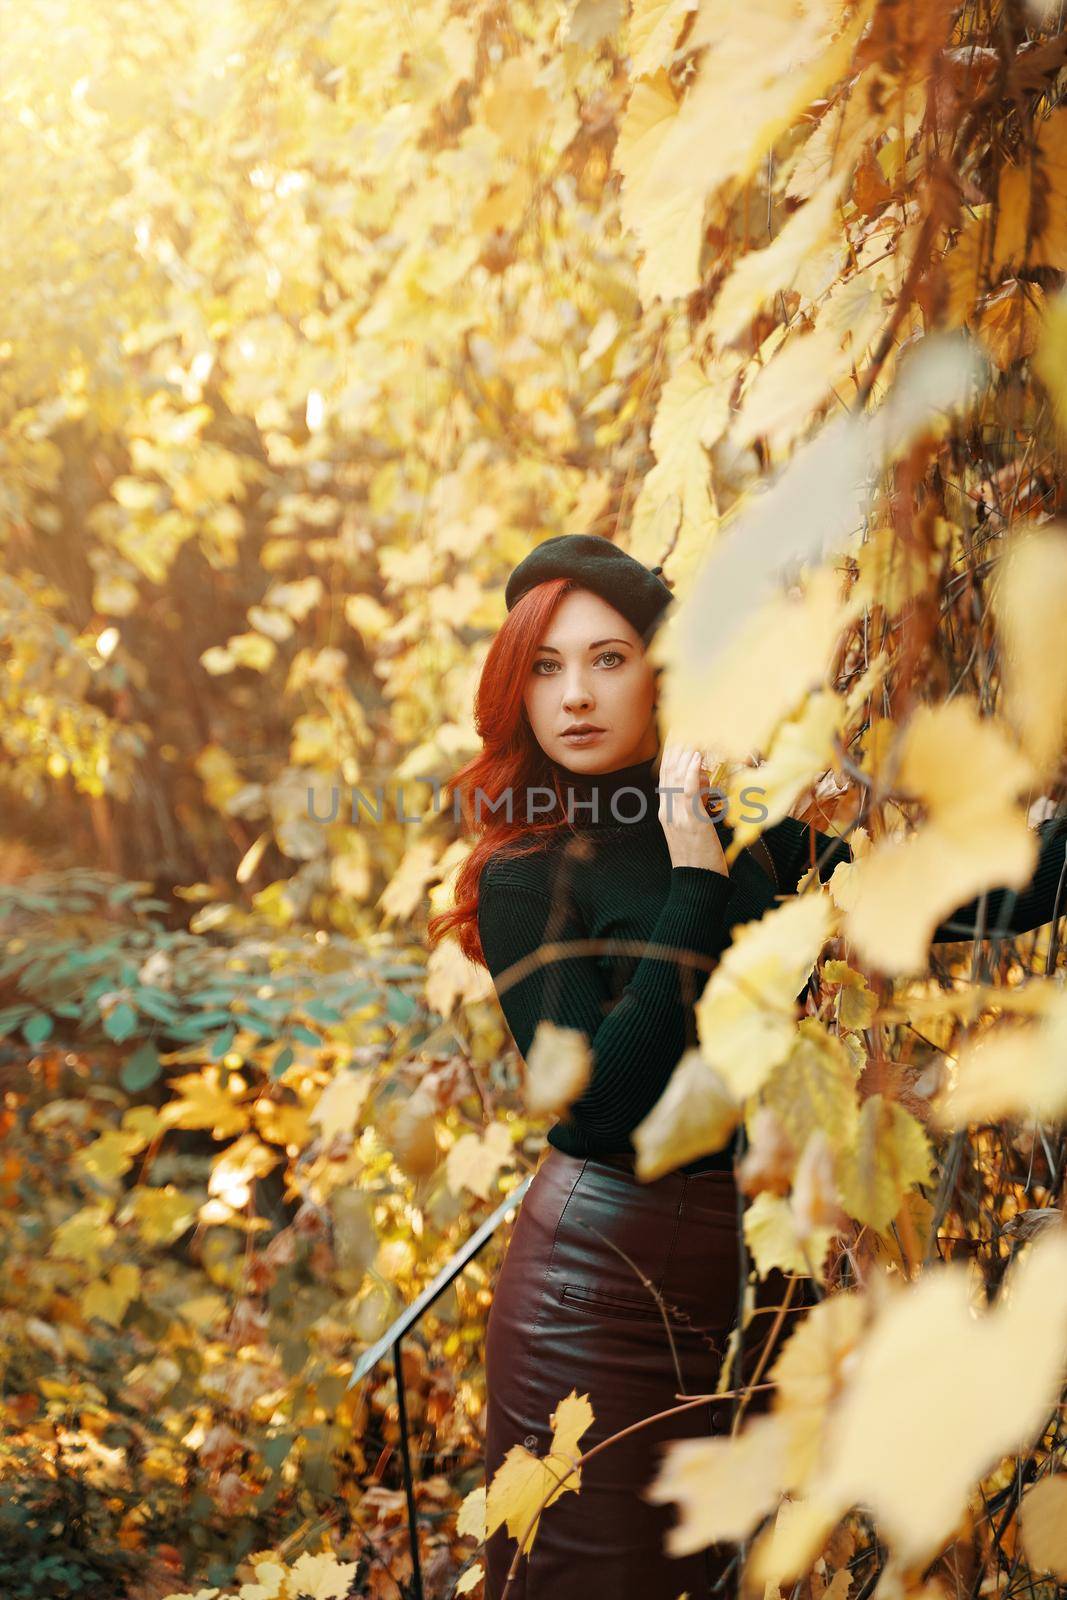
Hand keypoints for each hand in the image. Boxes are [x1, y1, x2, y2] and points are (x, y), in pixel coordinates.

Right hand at [657, 739, 729, 874]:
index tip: (678, 733)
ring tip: (694, 734)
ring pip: (677, 777)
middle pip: (669, 771)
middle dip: (677, 746)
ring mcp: (678, 816)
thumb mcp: (693, 827)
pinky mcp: (692, 822)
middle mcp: (668, 811)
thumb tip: (705, 784)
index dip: (671, 752)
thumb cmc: (700, 857)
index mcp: (666, 811)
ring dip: (685, 753)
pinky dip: (692, 773)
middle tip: (687, 725)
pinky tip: (696, 758)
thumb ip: (695, 804)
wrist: (697, 883)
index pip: (665, 775)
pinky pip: (689, 792)